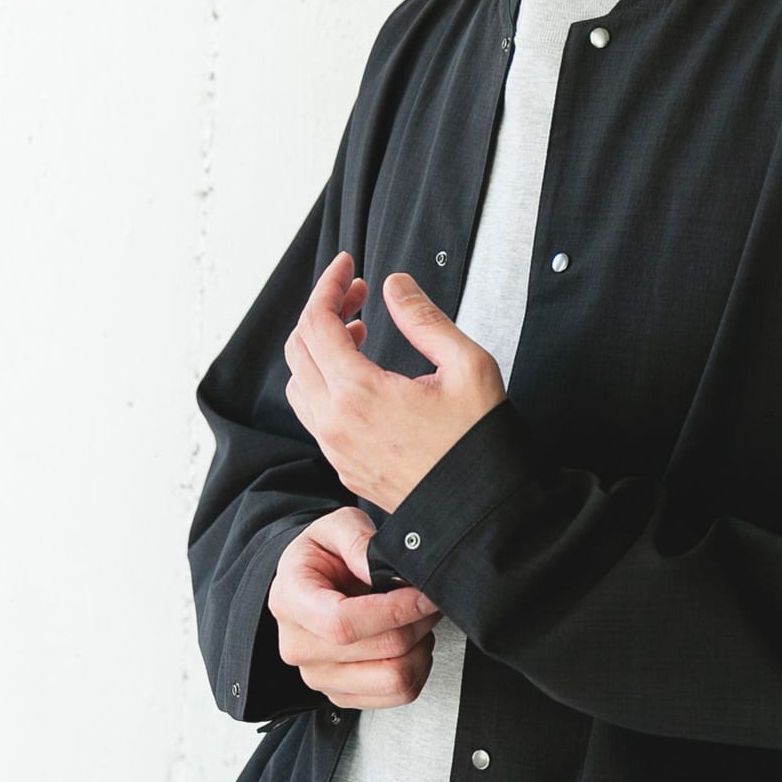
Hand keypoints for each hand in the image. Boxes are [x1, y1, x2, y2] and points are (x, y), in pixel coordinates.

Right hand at [269, 507, 444, 710]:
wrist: (312, 584)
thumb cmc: (324, 556)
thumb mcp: (336, 527)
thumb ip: (358, 540)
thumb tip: (379, 569)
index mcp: (291, 601)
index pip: (343, 623)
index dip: (394, 612)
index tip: (423, 595)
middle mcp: (299, 647)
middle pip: (381, 650)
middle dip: (418, 621)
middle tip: (427, 598)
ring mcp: (319, 677)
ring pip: (395, 679)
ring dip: (421, 647)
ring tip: (415, 620)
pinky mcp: (342, 695)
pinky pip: (398, 695)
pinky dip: (417, 669)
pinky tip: (408, 644)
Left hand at [284, 250, 506, 513]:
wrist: (483, 514)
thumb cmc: (480, 445)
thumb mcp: (466, 366)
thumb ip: (424, 319)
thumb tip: (395, 286)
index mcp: (359, 393)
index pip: (317, 322)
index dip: (329, 285)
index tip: (349, 267)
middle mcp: (335, 423)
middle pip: (298, 349)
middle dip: (323, 312)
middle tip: (359, 297)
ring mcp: (336, 450)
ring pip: (299, 385)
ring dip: (319, 351)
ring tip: (358, 335)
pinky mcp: (345, 468)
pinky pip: (314, 417)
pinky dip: (324, 385)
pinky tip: (360, 378)